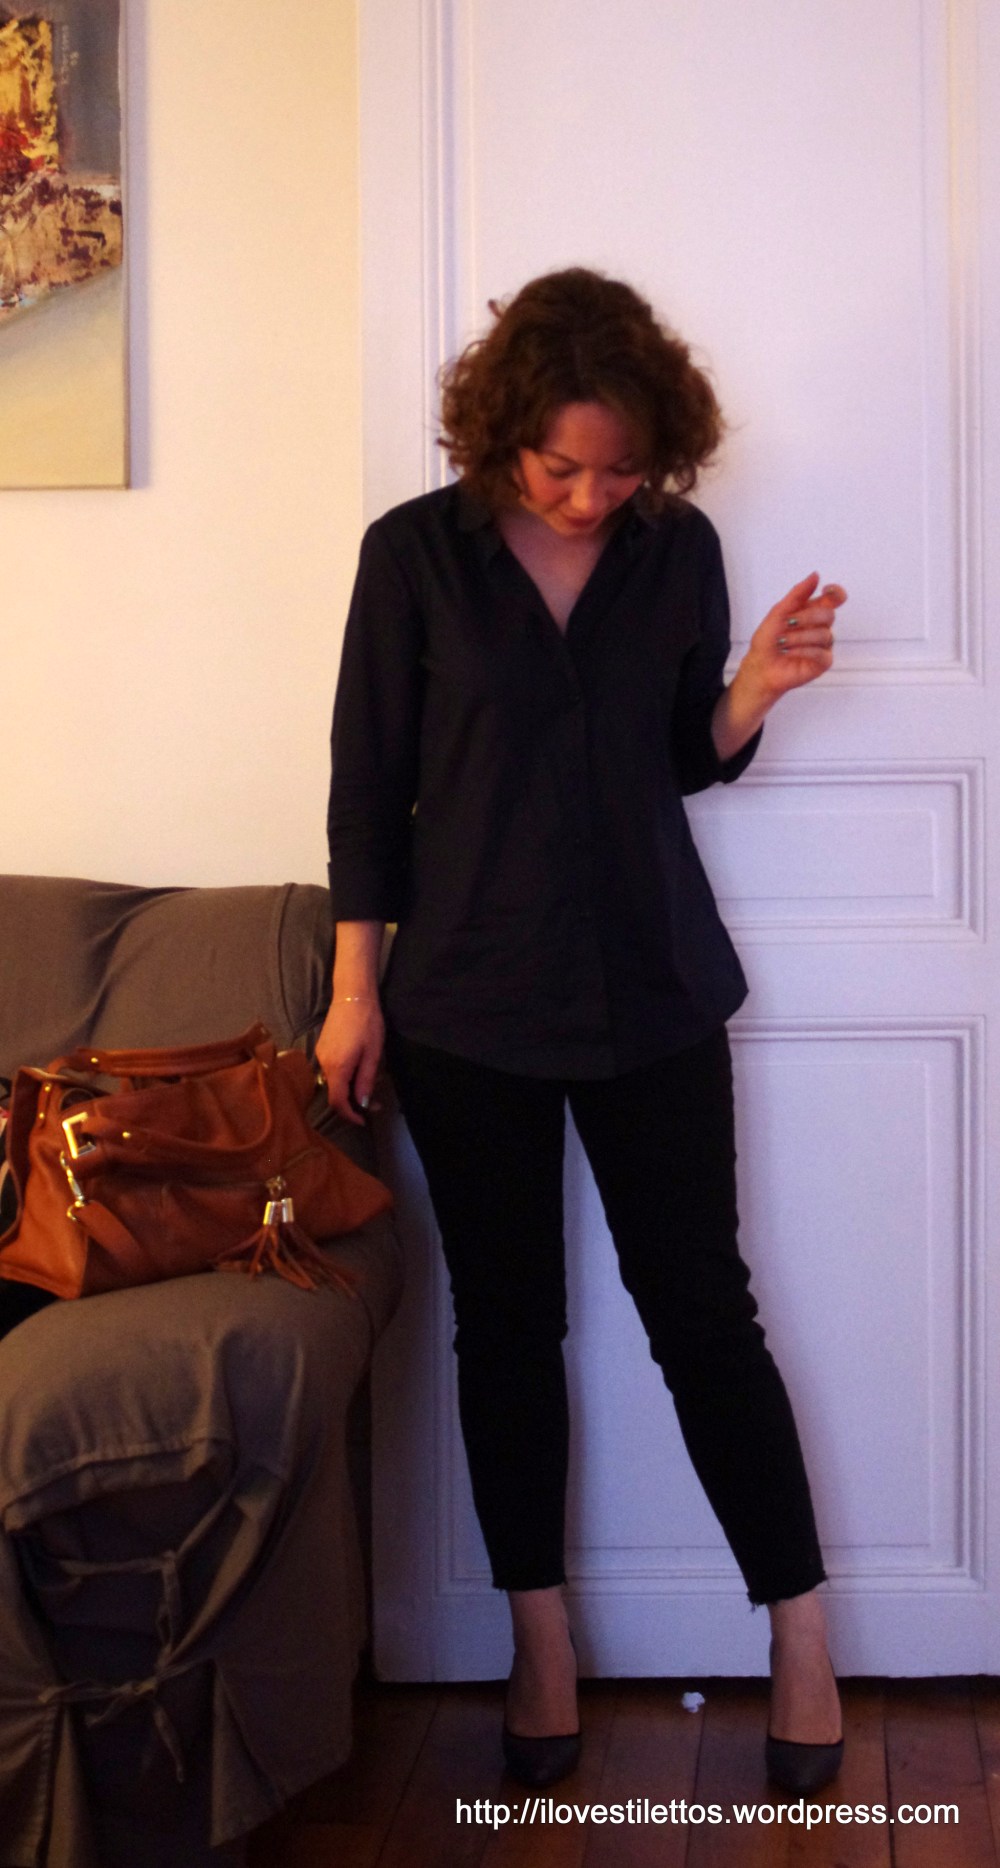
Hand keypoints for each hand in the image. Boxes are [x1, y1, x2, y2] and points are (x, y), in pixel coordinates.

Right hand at [315, 997, 384, 1124]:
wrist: (352, 996)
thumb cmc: (367, 1023)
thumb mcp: (373, 1054)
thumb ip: (365, 1081)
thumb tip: (362, 1104)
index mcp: (337, 1067)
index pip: (338, 1102)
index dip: (349, 1115)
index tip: (363, 1120)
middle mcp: (323, 1063)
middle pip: (334, 1093)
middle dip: (353, 1103)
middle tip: (374, 1102)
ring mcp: (320, 1054)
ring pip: (333, 1081)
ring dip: (350, 1088)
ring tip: (370, 1082)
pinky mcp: (322, 1046)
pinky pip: (332, 1069)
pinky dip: (344, 1076)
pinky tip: (359, 1068)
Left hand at [739, 573, 845, 704]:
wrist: (760, 666)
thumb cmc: (768, 640)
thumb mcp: (778, 612)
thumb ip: (798, 594)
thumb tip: (815, 575)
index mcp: (813, 612)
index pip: (835, 599)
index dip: (836, 593)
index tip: (826, 590)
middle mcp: (821, 627)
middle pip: (829, 614)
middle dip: (807, 617)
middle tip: (788, 622)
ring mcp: (824, 645)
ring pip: (824, 635)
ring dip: (799, 637)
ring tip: (781, 643)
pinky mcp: (823, 663)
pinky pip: (821, 653)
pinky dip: (803, 651)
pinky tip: (788, 652)